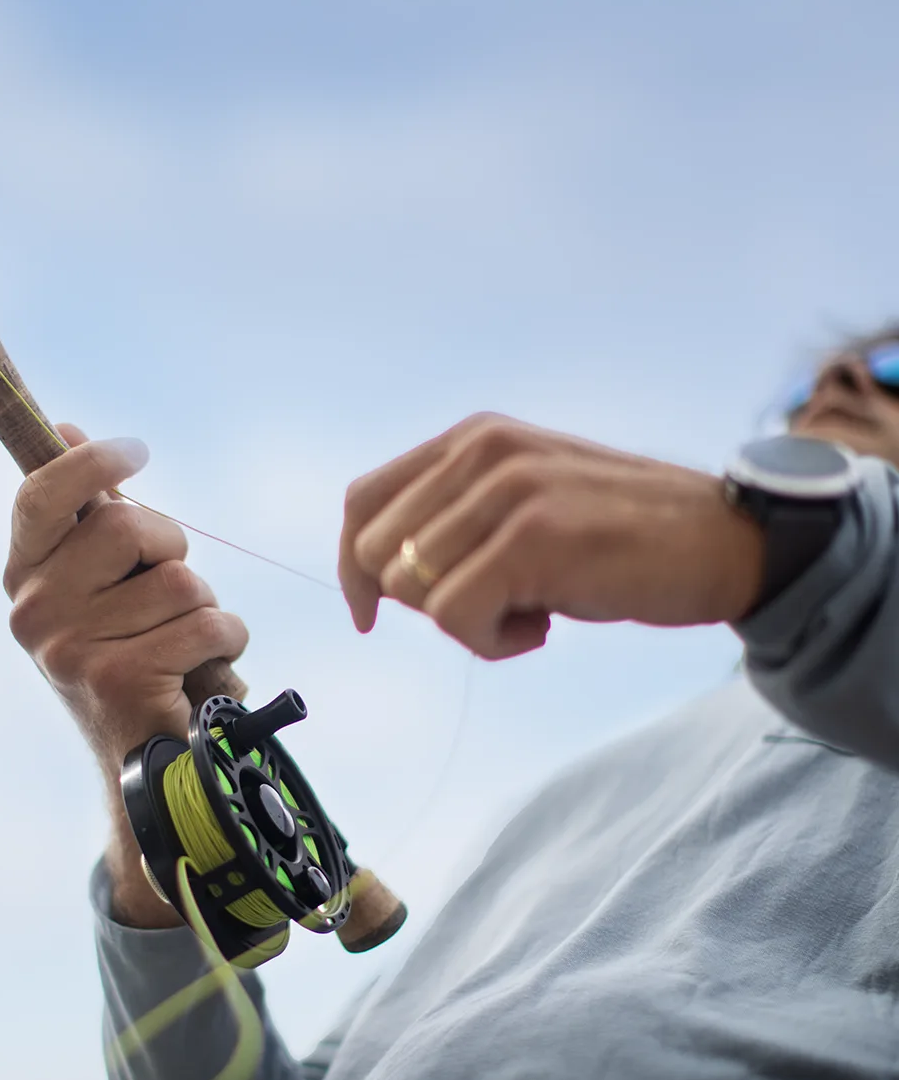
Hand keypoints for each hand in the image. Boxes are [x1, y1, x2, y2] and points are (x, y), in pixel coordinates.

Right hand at [4, 424, 247, 923]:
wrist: (144, 769)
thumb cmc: (131, 657)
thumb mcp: (101, 583)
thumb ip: (86, 513)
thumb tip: (64, 428)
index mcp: (23, 577)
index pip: (41, 493)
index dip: (92, 461)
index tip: (137, 450)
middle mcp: (32, 612)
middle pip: (125, 523)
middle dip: (169, 548)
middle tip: (168, 592)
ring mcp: (68, 648)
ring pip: (179, 579)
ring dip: (205, 606)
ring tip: (184, 644)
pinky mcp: (117, 679)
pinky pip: (206, 622)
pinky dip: (225, 640)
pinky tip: (201, 670)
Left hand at [339, 413, 764, 660]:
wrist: (724, 541)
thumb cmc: (621, 536)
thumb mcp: (526, 500)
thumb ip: (458, 515)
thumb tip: (381, 577)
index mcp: (473, 437)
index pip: (364, 502)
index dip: (356, 569)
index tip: (371, 615)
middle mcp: (481, 451)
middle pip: (380, 555)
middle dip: (425, 601)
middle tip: (500, 604)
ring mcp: (507, 490)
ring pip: (414, 590)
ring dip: (469, 625)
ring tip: (534, 610)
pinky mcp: (532, 538)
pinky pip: (455, 618)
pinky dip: (493, 643)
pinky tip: (546, 626)